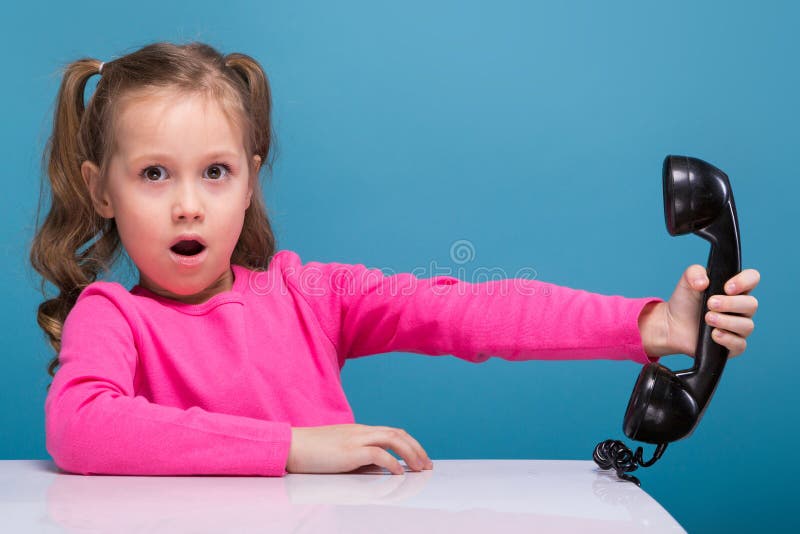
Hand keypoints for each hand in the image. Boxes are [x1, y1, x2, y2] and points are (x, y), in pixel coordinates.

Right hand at [286, 424, 433, 474]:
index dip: (409, 443)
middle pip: (398, 433)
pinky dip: (393, 463)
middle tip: (427, 464)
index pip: (391, 432)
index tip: (419, 457)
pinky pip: (378, 454)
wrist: (291, 446)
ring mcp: (356, 439)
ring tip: (419, 468)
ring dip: (411, 453)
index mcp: (359, 431)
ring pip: (393, 439)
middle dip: (416, 448)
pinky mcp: (350, 451)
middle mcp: (361, 431)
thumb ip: (358, 456)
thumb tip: (377, 469)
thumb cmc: (311, 451)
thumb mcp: (340, 452)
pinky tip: (399, 473)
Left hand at [641, 265, 759, 357]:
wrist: (671, 324)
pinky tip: (713, 334)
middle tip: (710, 303)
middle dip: (730, 304)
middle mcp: (741, 308)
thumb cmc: (684, 302)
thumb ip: (695, 273)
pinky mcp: (732, 345)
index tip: (727, 287)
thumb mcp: (686, 281)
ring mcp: (738, 327)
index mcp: (734, 289)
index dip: (745, 281)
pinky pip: (740, 345)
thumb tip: (704, 282)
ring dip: (726, 321)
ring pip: (747, 325)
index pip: (752, 279)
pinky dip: (727, 339)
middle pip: (751, 304)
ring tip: (707, 318)